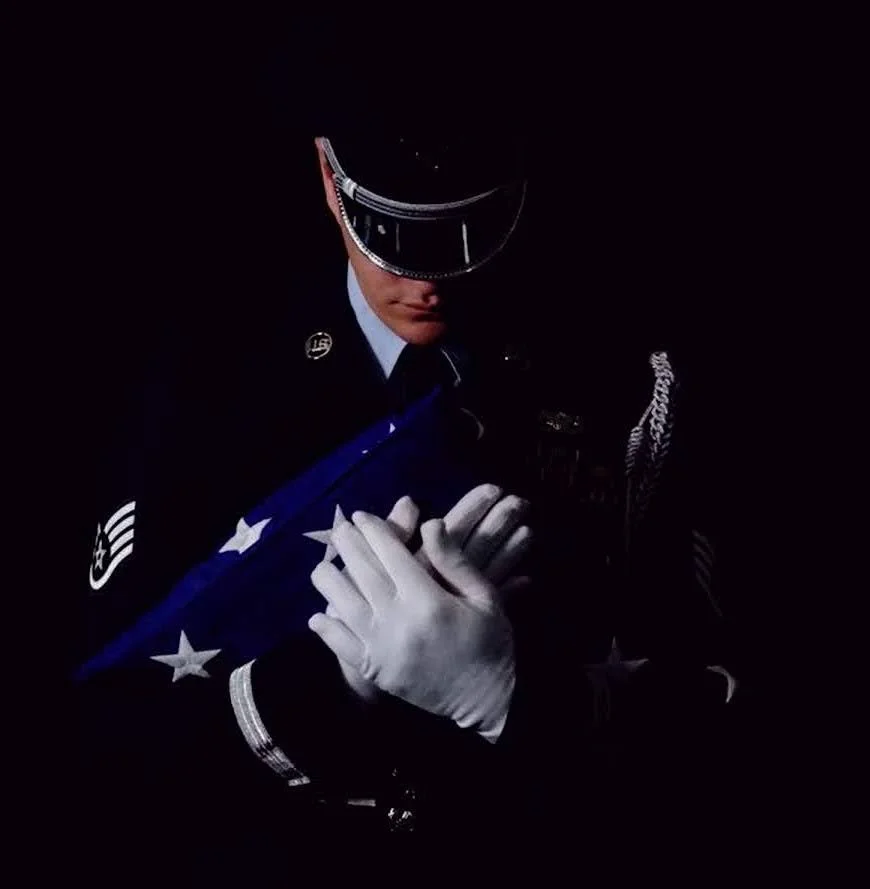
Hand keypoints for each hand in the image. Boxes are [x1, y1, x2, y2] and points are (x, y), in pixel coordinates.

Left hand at [310, 512, 516, 740]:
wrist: (487, 700)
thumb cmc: (490, 642)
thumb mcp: (484, 596)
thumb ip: (454, 560)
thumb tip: (429, 522)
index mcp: (428, 599)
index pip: (391, 554)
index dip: (374, 530)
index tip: (361, 516)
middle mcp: (398, 620)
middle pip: (362, 572)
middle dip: (348, 545)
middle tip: (339, 529)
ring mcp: (381, 647)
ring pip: (342, 605)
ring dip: (329, 581)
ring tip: (324, 567)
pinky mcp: (373, 670)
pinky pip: (340, 644)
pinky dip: (326, 628)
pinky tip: (319, 615)